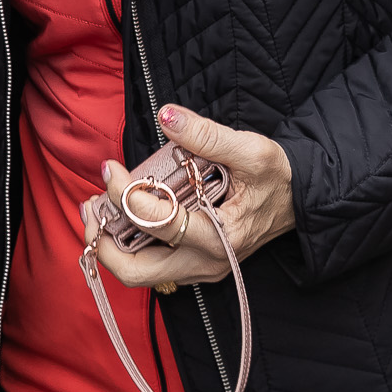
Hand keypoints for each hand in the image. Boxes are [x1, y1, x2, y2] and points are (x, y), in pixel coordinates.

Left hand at [83, 105, 296, 291]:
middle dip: (103, 240)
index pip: (157, 222)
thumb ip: (207, 134)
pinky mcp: (196, 264)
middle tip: (89, 205)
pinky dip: (128, 244)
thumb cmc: (278, 176)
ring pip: (139, 274)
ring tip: (96, 208)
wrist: (301, 198)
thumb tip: (166, 116)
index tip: (109, 167)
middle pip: (136, 272)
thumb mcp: (251, 149)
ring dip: (110, 245)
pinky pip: (151, 265)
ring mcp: (201, 268)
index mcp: (221, 237)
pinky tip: (120, 213)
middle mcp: (207, 262)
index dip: (125, 193)